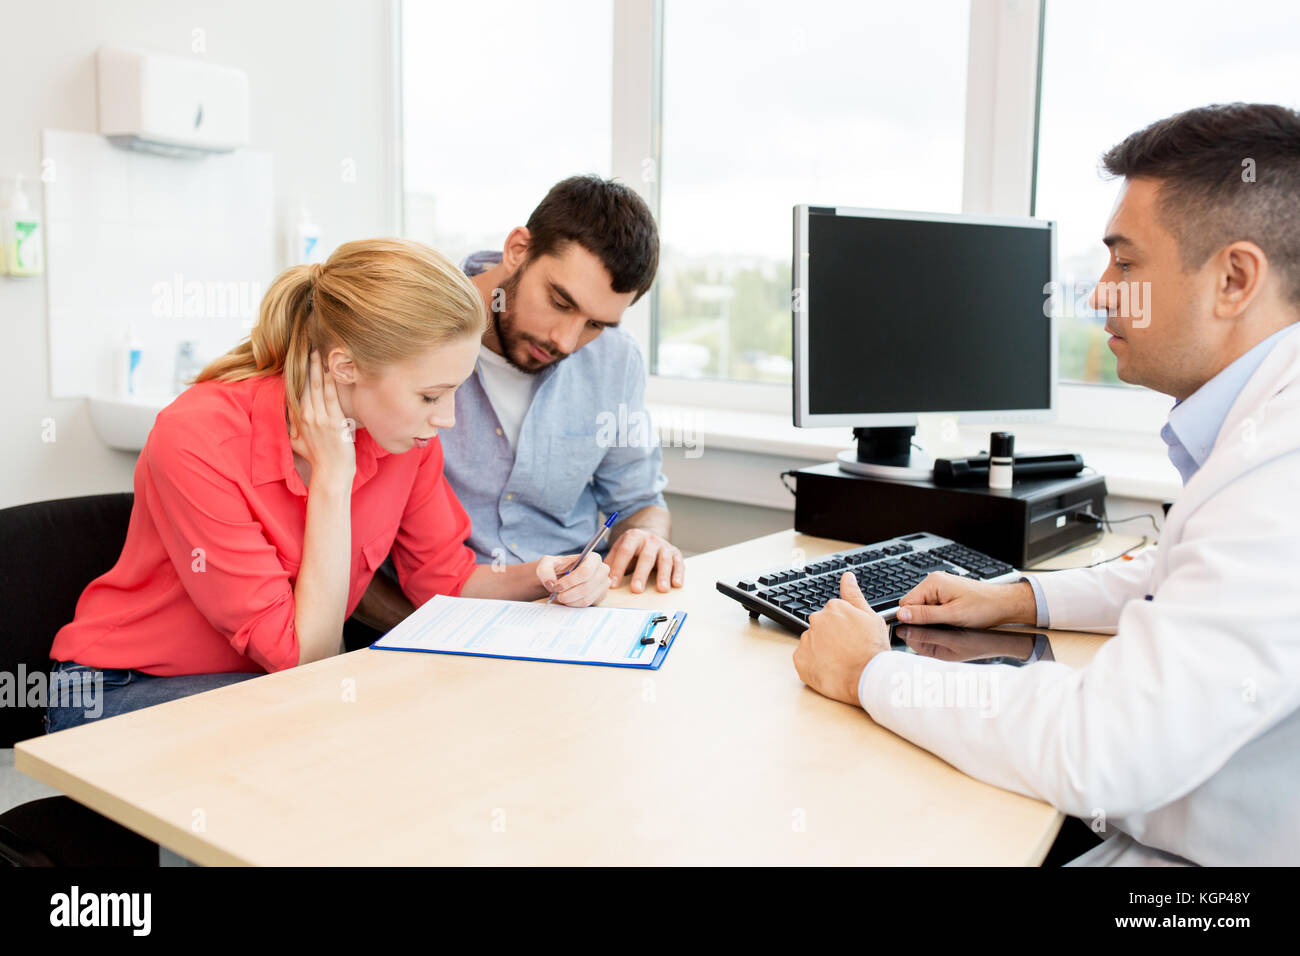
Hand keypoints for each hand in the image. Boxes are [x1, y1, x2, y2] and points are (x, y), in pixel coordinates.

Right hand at [288, 351, 355, 489]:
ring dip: (316, 367)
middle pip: (303, 384)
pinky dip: (330, 381)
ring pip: (316, 387)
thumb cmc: (316, 458)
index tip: (295, 356)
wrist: (331, 473)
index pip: (294, 390)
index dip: (295, 373)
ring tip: (316, 350)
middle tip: (306, 344)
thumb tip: (287, 413)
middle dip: (304, 364)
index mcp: (297, 419)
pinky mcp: (334, 422)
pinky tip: (330, 368)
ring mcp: (319, 418)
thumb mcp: (296, 442)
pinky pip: (331, 396)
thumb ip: (291, 425)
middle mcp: (305, 416)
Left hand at [538, 550, 610, 606]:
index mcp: (592, 558)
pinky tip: (567, 599)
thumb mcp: (546, 564)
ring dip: (570, 600)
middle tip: (556, 594)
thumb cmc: (556, 568)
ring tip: (560, 596)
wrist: (560, 578)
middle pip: (587, 587)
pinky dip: (574, 604)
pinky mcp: (601, 596)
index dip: (570, 581)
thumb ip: (545, 571)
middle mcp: (602, 570)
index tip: (557, 586)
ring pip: (587, 597)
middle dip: (568, 593)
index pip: (585, 571)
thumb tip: (551, 583)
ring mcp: (604, 584)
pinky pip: (587, 603)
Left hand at [606, 528, 684, 592]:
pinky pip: (679, 563)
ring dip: (663, 575)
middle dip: (641, 574)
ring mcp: (664, 546)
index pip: (625, 552)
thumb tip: (600, 576)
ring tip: (662, 589)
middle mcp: (650, 540)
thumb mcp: (620, 548)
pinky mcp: (676, 553)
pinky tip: (676, 584)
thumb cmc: (633, 549)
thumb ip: (611, 560)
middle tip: (636, 590)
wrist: (651, 537)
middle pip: (646, 557)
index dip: (618, 568)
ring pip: (664, 560)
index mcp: (634, 536)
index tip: (613, 584)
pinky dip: (678, 574)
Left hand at [793, 572, 891, 705]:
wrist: (867, 678)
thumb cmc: (873, 650)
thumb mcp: (871, 617)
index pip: (833, 614)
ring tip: (839, 662)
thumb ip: (854, 595)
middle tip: (846, 651)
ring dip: (821, 650)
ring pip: (811, 643)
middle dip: (830, 637)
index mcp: (833, 607)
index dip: (844, 628)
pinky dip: (813, 665)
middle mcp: (816, 620)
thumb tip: (847, 577)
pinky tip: (829, 669)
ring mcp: (807, 639)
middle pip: (820, 627)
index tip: (852, 638)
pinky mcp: (800, 659)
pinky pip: (804, 659)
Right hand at [896, 572, 1036, 628]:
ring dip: (932, 617)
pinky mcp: (946, 592)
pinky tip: (952, 618)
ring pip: (922, 607)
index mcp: (933, 583)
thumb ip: (925, 615)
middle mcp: (934, 581)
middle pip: (913, 605)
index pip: (906, 603)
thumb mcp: (952, 615)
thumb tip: (902, 615)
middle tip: (942, 625)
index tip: (924, 629)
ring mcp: (940, 586)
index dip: (912, 619)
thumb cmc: (984, 608)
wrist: (1004, 604)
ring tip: (950, 621)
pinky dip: (938, 615)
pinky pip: (932, 605)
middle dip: (923, 618)